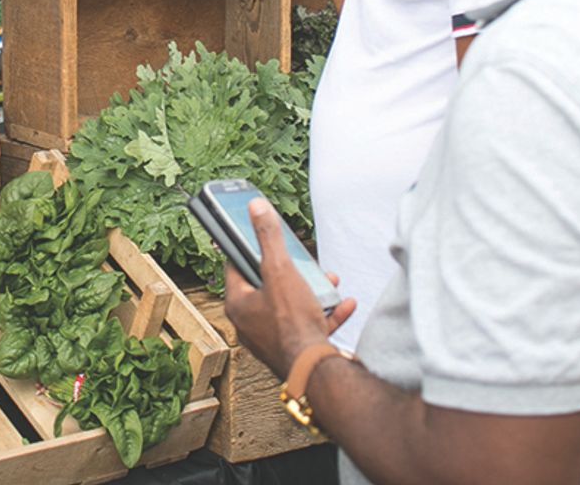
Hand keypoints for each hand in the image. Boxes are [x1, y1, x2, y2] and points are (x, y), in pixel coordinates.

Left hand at [224, 198, 355, 378]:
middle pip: (267, 284)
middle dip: (289, 268)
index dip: (247, 246)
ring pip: (291, 304)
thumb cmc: (292, 324)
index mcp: (238, 304)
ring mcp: (273, 338)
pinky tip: (344, 302)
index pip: (235, 265)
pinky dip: (326, 312)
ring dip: (312, 288)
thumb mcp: (280, 270)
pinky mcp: (295, 349)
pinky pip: (310, 325)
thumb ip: (269, 237)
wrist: (317, 373)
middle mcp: (251, 323)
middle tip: (301, 258)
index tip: (259, 233)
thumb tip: (255, 207)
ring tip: (328, 277)